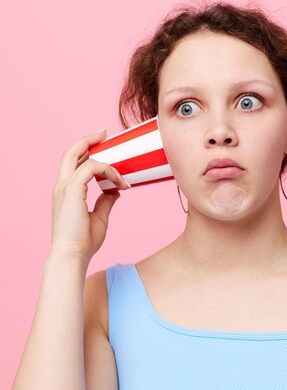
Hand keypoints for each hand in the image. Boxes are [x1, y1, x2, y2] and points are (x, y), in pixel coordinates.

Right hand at [50, 129, 130, 261]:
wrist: (72, 255)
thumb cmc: (83, 242)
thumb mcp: (99, 218)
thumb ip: (105, 202)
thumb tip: (115, 192)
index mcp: (66, 192)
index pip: (73, 164)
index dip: (87, 153)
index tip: (105, 149)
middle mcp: (62, 186)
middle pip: (71, 152)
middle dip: (87, 139)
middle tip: (104, 133)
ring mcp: (65, 187)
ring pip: (80, 156)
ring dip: (104, 158)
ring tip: (121, 165)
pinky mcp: (72, 190)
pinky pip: (92, 168)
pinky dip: (108, 171)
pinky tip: (119, 182)